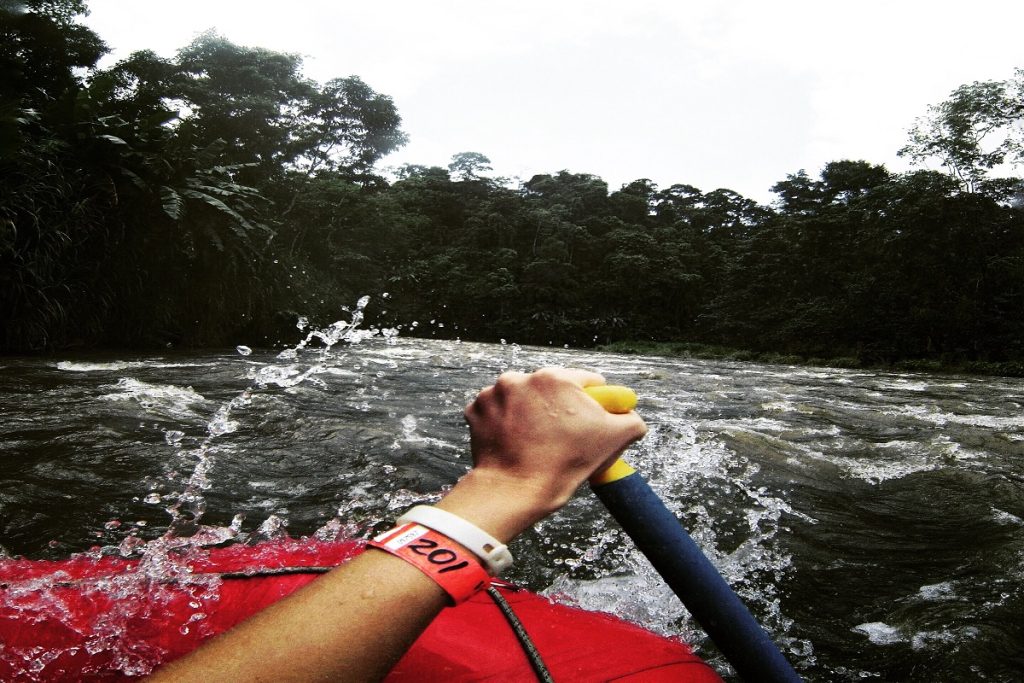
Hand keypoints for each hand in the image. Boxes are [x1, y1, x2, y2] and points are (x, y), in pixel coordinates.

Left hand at [437, 367, 647, 541]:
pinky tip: (515, 442)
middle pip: (552, 389)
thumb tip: (631, 415)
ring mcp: (494, 393)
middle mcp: (522, 377)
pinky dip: (506, 423)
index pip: (587, 381)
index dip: (594, 402)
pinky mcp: (476, 410)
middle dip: (559, 408)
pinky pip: (498, 411)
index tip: (590, 421)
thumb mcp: (612, 441)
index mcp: (557, 378)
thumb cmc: (564, 465)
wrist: (514, 491)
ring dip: (530, 413)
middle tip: (562, 436)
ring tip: (536, 441)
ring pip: (523, 398)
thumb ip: (630, 420)